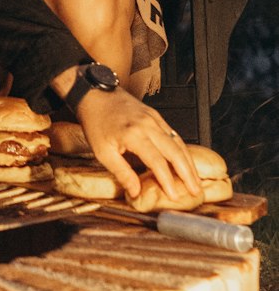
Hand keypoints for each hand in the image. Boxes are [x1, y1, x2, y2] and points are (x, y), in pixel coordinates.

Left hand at [75, 87, 202, 202]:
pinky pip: (173, 134)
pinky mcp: (155, 116)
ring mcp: (154, 118)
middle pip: (175, 151)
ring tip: (195, 180)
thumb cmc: (96, 122)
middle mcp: (148, 124)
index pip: (157, 161)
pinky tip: (186, 161)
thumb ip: (121, 173)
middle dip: (188, 174)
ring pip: (178, 142)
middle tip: (195, 191)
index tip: (173, 196)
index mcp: (133, 134)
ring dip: (189, 162)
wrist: (94, 95)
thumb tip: (136, 192)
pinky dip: (182, 149)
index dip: (167, 180)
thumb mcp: (102, 152)